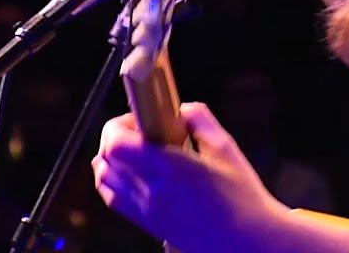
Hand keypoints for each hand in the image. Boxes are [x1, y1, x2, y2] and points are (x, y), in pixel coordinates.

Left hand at [92, 102, 287, 251]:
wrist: (244, 240)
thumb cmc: (241, 195)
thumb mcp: (225, 147)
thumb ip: (200, 119)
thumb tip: (179, 109)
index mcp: (171, 168)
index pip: (117, 144)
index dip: (119, 124)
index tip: (139, 118)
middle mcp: (152, 191)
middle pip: (106, 158)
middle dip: (114, 136)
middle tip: (139, 130)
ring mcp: (147, 210)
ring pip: (104, 179)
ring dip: (111, 158)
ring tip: (134, 149)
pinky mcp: (148, 223)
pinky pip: (114, 198)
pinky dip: (112, 180)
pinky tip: (131, 171)